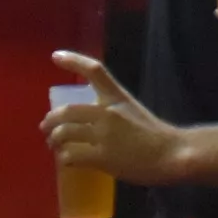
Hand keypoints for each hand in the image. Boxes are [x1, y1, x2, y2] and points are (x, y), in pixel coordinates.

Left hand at [42, 54, 183, 184]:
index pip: (94, 70)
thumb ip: (110, 111)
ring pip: (65, 133)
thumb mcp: (132, 110)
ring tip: (54, 146)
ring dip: (54, 141)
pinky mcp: (103, 157)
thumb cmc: (154, 134)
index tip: (54, 56)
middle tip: (46, 128)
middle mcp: (108, 112)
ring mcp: (105, 135)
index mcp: (117, 97)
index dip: (73, 61)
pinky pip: (71, 155)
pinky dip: (64, 158)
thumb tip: (85, 121)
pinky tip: (66, 161)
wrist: (171, 154)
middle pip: (67, 111)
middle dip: (50, 121)